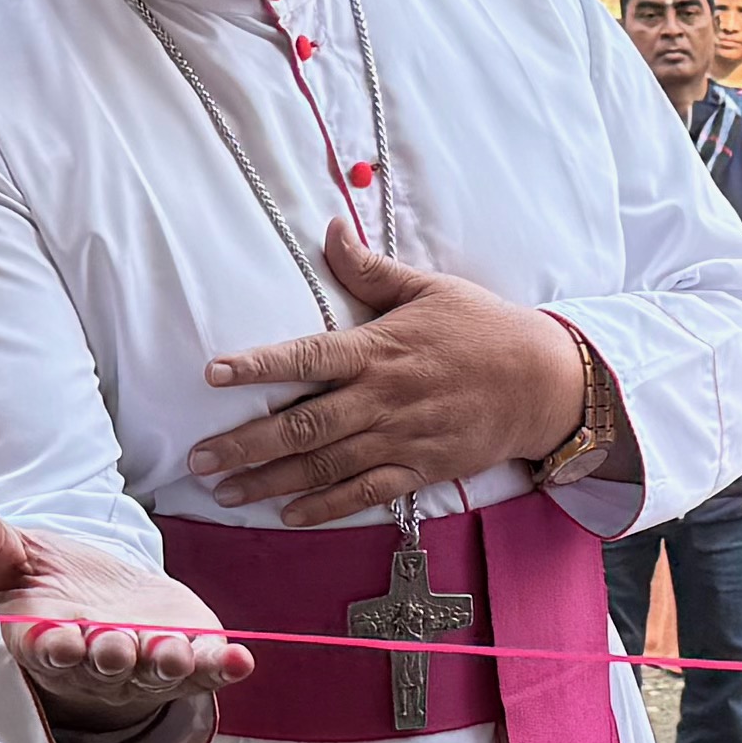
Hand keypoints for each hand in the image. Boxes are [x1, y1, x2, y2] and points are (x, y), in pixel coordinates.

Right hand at [0, 497, 252, 742]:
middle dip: (112, 655)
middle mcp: (97, 665)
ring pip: (156, 671)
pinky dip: (222, 668)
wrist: (101, 606)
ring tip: (179, 653)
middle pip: (105, 665)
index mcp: (48, 641)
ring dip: (169, 664)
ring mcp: (145, 667)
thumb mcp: (15, 562)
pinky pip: (206, 670)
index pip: (47, 649)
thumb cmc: (50, 587)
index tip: (56, 639)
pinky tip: (241, 661)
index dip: (53, 645)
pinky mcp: (188, 660)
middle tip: (117, 646)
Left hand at [182, 223, 591, 525]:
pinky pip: (365, 493)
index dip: (258, 366)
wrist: (543, 382)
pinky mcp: (419, 468)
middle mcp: (383, 397)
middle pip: (303, 424)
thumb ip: (370, 268)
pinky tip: (288, 515)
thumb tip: (330, 227)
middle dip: (246, 443)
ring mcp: (401, 437)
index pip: (307, 357)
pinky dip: (326, 507)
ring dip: (271, 480)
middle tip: (198, 458)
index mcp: (378, 349)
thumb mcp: (429, 288)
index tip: (213, 375)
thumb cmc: (482, 329)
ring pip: (324, 465)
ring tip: (224, 491)